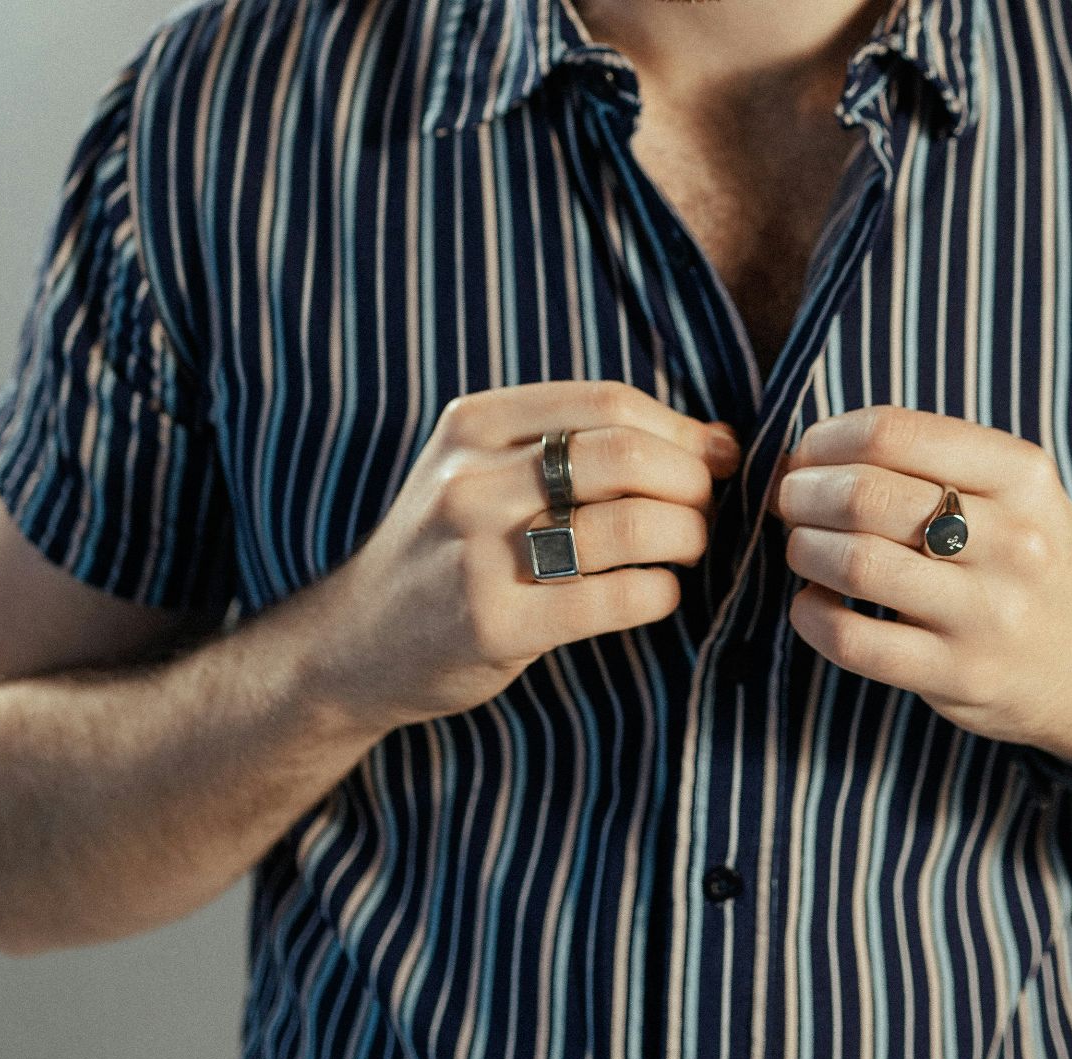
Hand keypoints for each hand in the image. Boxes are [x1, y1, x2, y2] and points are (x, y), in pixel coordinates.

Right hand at [305, 381, 740, 735]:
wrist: (353, 644)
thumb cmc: (450, 551)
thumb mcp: (486, 472)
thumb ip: (580, 446)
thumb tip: (717, 438)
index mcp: (476, 425)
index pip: (609, 402)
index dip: (680, 430)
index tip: (714, 458)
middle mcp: (471, 479)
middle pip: (624, 455)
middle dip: (690, 483)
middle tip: (703, 511)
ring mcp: (477, 552)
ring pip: (626, 525)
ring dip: (685, 537)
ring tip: (686, 551)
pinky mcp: (493, 623)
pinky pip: (613, 598)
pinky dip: (659, 593)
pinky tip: (657, 594)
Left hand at [772, 405, 1071, 765]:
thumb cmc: (1032, 564)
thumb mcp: (1015, 492)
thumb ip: (931, 462)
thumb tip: (810, 452)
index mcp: (1020, 475)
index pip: (891, 432)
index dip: (824, 440)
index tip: (807, 458)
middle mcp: (1012, 540)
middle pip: (865, 495)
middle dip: (803, 494)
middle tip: (791, 504)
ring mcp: (987, 613)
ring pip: (855, 564)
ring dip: (803, 550)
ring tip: (802, 550)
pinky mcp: (958, 675)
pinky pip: (853, 640)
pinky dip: (810, 615)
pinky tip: (813, 604)